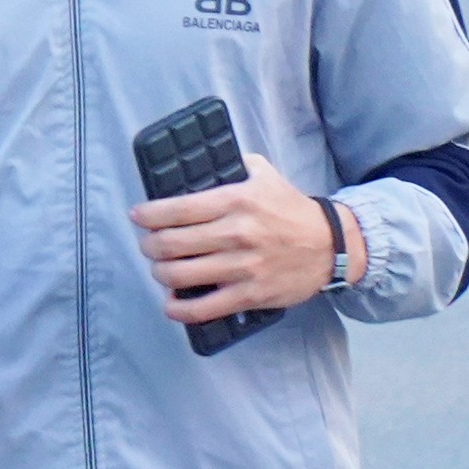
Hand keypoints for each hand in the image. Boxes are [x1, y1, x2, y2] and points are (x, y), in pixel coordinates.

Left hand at [132, 151, 362, 320]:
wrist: (331, 245)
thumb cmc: (291, 210)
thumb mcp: (264, 174)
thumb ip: (233, 164)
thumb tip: (201, 159)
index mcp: (235, 201)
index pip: (177, 209)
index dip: (148, 215)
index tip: (137, 217)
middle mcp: (235, 234)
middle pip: (171, 244)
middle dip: (149, 246)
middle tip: (148, 245)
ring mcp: (242, 267)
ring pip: (181, 275)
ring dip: (160, 273)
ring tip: (160, 269)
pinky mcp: (250, 294)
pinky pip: (205, 308)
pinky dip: (180, 309)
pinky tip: (170, 304)